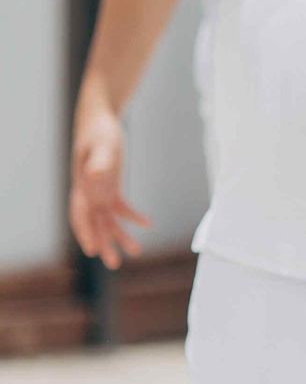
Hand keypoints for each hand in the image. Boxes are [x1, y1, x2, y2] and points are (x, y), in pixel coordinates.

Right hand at [68, 101, 148, 268]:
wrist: (100, 120)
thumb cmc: (100, 130)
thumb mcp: (103, 143)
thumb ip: (101, 160)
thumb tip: (96, 174)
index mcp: (82, 186)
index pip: (80, 215)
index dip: (85, 232)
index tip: (92, 250)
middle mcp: (88, 192)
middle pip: (93, 223)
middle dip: (103, 243)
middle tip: (115, 263)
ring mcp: (98, 190)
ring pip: (107, 219)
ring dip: (119, 235)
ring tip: (136, 251)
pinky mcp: (110, 186)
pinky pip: (119, 206)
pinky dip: (131, 216)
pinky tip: (147, 224)